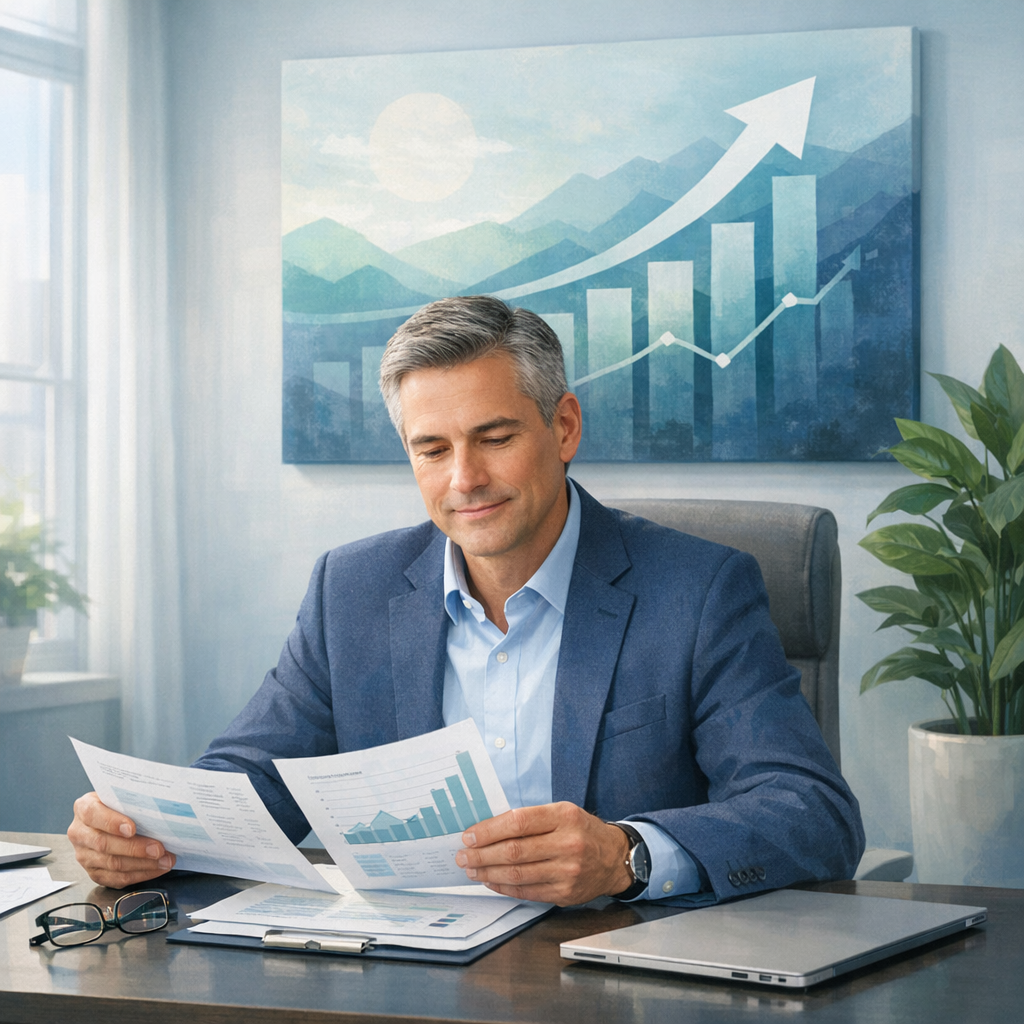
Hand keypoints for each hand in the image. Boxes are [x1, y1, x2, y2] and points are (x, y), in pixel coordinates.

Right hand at [67, 792, 175, 888]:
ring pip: (112, 864)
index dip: (112, 822)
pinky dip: (140, 874)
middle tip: (158, 849)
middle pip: (104, 844)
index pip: (93, 814)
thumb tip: (159, 805)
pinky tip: (156, 869)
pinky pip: (116, 878)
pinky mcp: (94, 872)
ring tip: (164, 860)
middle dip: (135, 848)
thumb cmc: (120, 804)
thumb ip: (133, 799)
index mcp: (83, 807)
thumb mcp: (122, 795)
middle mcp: (80, 832)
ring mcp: (84, 855)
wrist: (112, 818)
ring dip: (142, 864)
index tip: (132, 828)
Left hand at [455, 802, 632, 905]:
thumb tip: (488, 829)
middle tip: (463, 855)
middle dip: (482, 854)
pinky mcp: (565, 894)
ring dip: (488, 873)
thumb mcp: (562, 813)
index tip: (469, 836)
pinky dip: (504, 887)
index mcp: (564, 816)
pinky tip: (491, 881)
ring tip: (472, 869)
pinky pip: (526, 891)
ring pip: (517, 874)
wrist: (614, 858)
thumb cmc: (582, 831)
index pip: (518, 822)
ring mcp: (567, 871)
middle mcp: (568, 844)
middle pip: (514, 851)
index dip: (489, 830)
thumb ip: (531, 819)